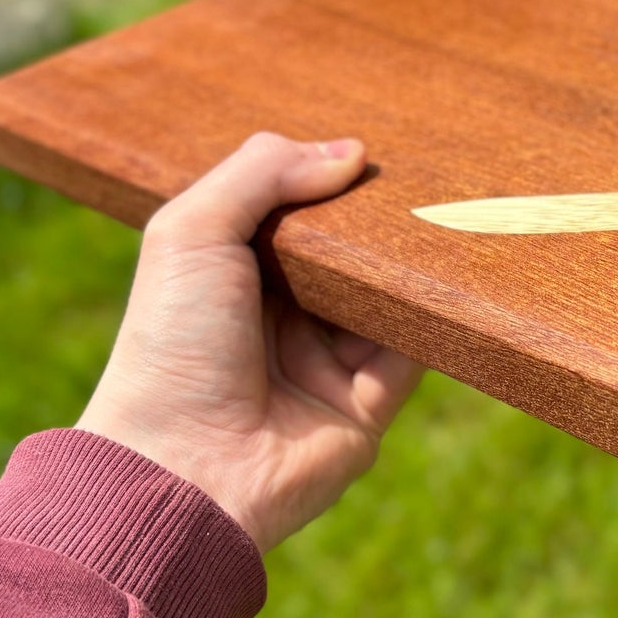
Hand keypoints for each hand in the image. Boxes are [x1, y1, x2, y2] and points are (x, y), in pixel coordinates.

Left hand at [77, 133, 421, 552]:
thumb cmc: (171, 344)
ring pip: (386, 294)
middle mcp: (282, 316)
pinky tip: (447, 272)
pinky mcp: (367, 404)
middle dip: (378, 219)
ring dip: (410, 261)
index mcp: (234, 275)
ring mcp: (327, 360)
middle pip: (347, 252)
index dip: (326, 182)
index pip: (294, 214)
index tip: (366, 150)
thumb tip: (353, 151)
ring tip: (444, 211)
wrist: (182, 466)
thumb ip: (264, 172)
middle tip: (420, 172)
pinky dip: (431, 313)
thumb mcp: (193, 231)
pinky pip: (414, 348)